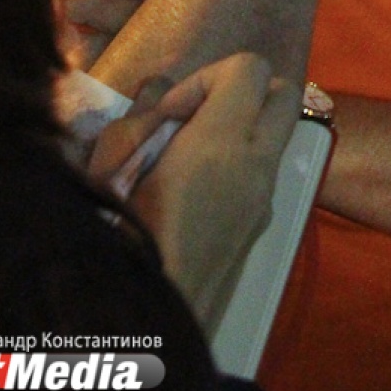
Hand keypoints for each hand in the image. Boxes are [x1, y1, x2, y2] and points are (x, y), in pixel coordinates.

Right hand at [89, 54, 300, 336]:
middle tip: (192, 120)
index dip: (206, 76)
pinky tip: (193, 192)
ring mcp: (266, 199)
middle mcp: (258, 165)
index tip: (169, 113)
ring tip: (186, 158)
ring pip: (275, 134)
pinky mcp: (262, 227)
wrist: (153, 323)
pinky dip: (238, 164)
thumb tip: (158, 95)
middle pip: (282, 92)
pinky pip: (263, 172)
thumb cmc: (123, 241)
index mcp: (224, 142)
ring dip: (238, 129)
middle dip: (239, 93)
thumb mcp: (108, 170)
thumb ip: (136, 122)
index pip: (249, 67)